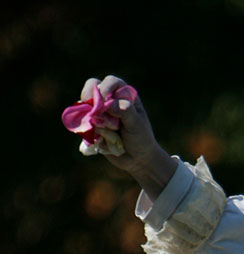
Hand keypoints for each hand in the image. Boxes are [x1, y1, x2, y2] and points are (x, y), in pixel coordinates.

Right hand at [78, 76, 176, 199]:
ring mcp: (99, 112)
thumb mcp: (137, 125)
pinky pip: (82, 122)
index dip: (105, 87)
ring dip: (91, 118)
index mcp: (125, 95)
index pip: (111, 82)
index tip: (103, 98)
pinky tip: (100, 139)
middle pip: (92, 88)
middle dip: (91, 98)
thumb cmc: (141, 138)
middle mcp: (110, 100)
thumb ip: (125, 112)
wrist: (137, 159)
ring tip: (108, 131)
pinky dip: (87, 129)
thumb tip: (110, 103)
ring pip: (85, 106)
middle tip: (93, 110)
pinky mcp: (91, 124)